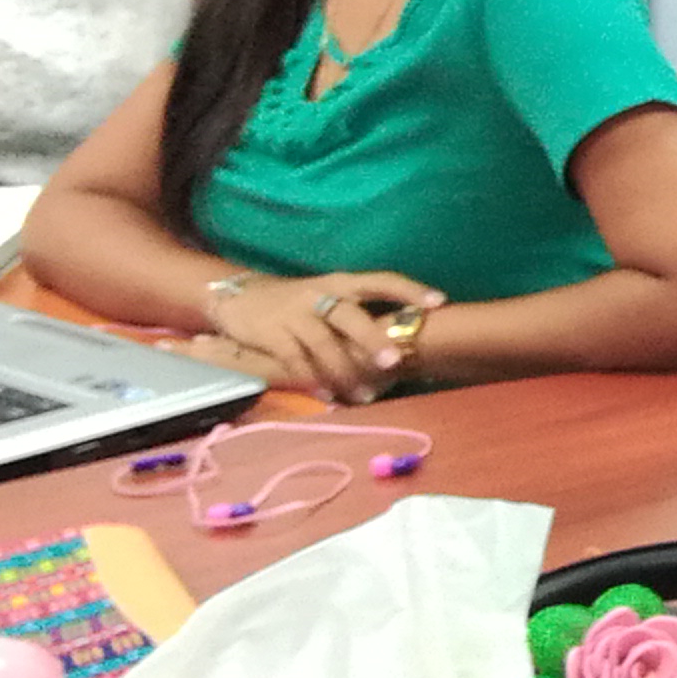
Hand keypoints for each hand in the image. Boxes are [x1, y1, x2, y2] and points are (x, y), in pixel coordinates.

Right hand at [201, 273, 442, 403]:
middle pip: (350, 316)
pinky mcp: (272, 333)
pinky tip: (328, 397)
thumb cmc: (297, 303)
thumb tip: (400, 346)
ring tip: (365, 396)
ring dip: (345, 373)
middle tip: (394, 362)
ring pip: (324, 344)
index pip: (380, 280)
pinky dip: (313, 380)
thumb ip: (357, 318)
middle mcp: (319, 294)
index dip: (409, 290)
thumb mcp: (328, 299)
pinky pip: (296, 360)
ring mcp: (294, 313)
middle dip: (373, 339)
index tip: (439, 302)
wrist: (238, 295)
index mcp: (341, 282)